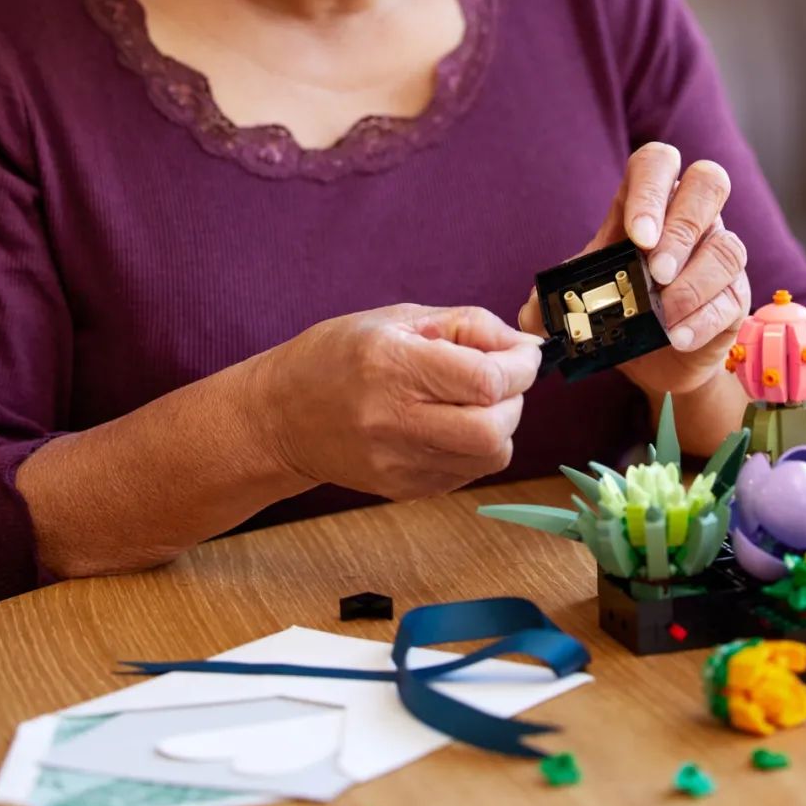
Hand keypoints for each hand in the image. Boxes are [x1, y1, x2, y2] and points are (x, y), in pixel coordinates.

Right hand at [259, 304, 542, 501]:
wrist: (280, 417)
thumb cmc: (336, 355)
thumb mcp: (396, 317)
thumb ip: (466, 325)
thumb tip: (524, 345)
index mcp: (392, 365)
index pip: (486, 379)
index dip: (520, 366)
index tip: (524, 354)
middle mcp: (393, 419)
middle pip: (494, 428)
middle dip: (515, 399)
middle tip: (501, 380)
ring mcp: (397, 461)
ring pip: (490, 456)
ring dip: (500, 426)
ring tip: (474, 402)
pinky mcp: (402, 488)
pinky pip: (468, 473)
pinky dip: (476, 448)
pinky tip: (450, 424)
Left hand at [519, 142, 749, 398]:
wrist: (645, 363)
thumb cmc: (610, 315)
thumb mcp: (573, 303)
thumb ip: (551, 301)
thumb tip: (540, 307)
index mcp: (644, 205)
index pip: (657, 163)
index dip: (651, 190)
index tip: (636, 235)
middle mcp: (689, 219)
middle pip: (709, 182)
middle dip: (682, 226)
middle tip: (656, 271)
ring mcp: (716, 255)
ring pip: (727, 246)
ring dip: (693, 283)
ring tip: (663, 315)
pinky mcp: (733, 297)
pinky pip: (732, 297)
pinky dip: (703, 318)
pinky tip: (676, 337)